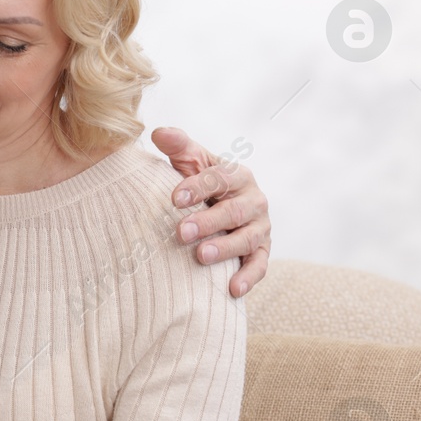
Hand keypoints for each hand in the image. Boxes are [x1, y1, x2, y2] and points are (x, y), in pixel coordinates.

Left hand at [150, 127, 269, 297]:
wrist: (221, 208)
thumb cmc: (201, 184)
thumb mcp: (191, 163)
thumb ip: (178, 147)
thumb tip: (158, 132)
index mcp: (237, 175)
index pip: (219, 178)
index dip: (197, 187)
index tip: (174, 199)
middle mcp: (253, 200)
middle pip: (233, 211)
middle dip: (208, 222)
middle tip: (181, 232)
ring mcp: (260, 228)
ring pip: (247, 239)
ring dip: (225, 248)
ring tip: (201, 256)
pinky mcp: (262, 252)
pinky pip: (259, 265)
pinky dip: (248, 277)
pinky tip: (232, 288)